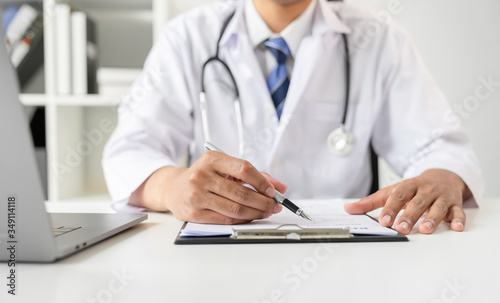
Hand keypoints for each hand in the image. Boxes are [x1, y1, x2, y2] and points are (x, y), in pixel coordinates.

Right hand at [130, 151, 285, 223]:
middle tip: (275, 205)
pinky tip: (251, 217)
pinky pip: (225, 219)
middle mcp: (202, 175)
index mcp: (212, 159)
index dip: (262, 182)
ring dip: (256, 213)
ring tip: (266, 212)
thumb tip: (280, 187)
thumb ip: (253, 175)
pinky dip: (243, 220)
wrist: (173, 188)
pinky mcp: (194, 213)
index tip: (273, 191)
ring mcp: (197, 195)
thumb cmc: (204, 177)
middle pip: (242, 192)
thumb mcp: (224, 168)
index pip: (244, 169)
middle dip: (264, 201)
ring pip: (235, 208)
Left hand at [344, 169, 471, 234]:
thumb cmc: (414, 188)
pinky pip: (457, 211)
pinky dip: (458, 219)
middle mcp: (424, 190)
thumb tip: (348, 209)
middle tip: (401, 228)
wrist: (442, 176)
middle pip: (416, 203)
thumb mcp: (392, 191)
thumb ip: (371, 202)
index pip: (398, 196)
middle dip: (409, 216)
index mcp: (408, 186)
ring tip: (425, 229)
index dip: (391, 208)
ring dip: (432, 218)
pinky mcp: (454, 204)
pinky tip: (456, 227)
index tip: (384, 221)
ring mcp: (440, 197)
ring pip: (437, 207)